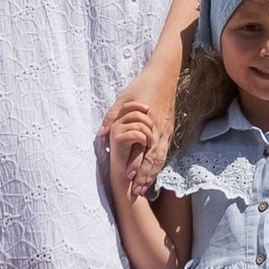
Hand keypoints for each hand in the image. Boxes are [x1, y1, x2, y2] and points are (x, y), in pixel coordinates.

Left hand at [102, 76, 167, 194]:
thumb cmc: (141, 86)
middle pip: (154, 159)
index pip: (143, 149)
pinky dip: (158, 166)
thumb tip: (100, 134)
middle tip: (137, 192)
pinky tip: (152, 175)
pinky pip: (164, 152)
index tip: (128, 177)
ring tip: (144, 189)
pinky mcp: (168, 131)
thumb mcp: (123, 98)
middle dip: (145, 176)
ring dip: (152, 174)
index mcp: (149, 123)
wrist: (164, 75)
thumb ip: (112, 117)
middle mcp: (159, 131)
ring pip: (161, 158)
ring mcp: (166, 132)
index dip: (136, 164)